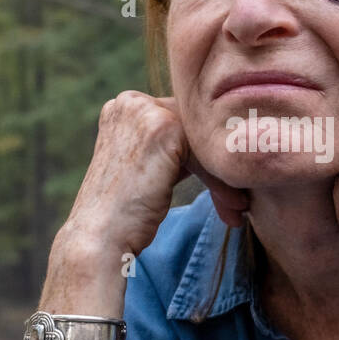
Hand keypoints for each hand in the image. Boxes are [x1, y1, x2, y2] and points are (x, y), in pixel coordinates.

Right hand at [59, 91, 248, 261]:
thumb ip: (173, 149)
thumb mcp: (147, 168)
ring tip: (237, 208)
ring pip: (204, 142)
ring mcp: (144, 111)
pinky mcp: (162, 127)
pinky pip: (207, 153)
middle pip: (196, 129)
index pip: (183, 121)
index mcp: (124, 106)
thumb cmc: (124, 214)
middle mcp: (130, 101)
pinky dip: (220, 182)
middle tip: (239, 201)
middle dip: (219, 168)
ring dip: (225, 178)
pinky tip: (230, 207)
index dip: (206, 156)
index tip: (228, 190)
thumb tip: (219, 147)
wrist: (99, 238)